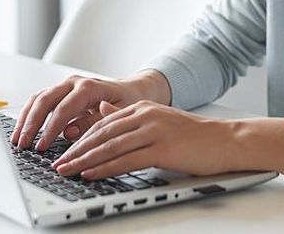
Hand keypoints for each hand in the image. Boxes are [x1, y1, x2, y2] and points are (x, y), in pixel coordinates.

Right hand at [10, 71, 168, 150]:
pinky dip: (28, 114)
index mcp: (89, 87)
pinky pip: (39, 100)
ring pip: (38, 98)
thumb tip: (68, 133)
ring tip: (17, 140)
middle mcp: (74, 83)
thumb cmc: (127, 102)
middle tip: (23, 145)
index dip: (51, 129)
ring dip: (25, 119)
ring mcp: (65, 86)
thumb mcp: (118, 114)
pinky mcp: (59, 92)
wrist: (131, 90)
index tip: (42, 146)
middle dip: (32, 124)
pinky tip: (22, 129)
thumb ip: (94, 123)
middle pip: (45, 100)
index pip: (64, 108)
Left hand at [51, 100, 231, 179]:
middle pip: (101, 133)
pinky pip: (127, 160)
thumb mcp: (158, 121)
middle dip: (75, 149)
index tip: (64, 151)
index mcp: (142, 108)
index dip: (80, 138)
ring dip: (84, 160)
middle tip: (57, 163)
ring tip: (66, 170)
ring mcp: (153, 130)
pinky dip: (105, 167)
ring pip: (110, 146)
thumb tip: (104, 112)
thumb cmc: (194, 136)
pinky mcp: (162, 148)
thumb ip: (131, 119)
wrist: (225, 140)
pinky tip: (91, 173)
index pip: (102, 123)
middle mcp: (145, 116)